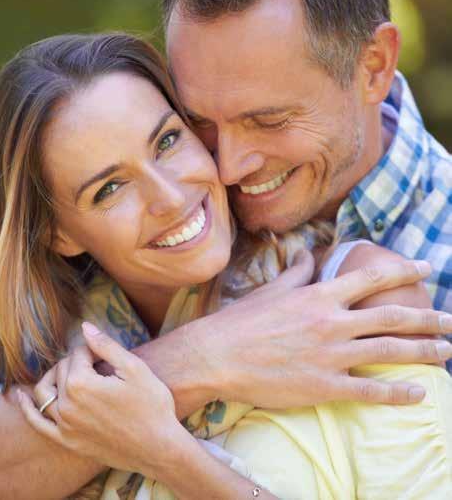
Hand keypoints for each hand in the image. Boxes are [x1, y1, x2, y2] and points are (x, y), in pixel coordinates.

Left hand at [18, 323, 185, 478]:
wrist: (158, 446)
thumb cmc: (151, 405)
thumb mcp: (134, 369)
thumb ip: (106, 346)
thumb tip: (85, 326)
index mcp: (82, 383)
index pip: (78, 353)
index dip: (95, 349)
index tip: (110, 356)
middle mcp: (67, 404)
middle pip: (62, 369)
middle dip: (78, 361)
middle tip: (100, 365)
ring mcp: (64, 425)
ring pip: (45, 392)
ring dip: (54, 376)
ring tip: (69, 372)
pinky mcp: (67, 440)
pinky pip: (38, 423)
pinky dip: (28, 408)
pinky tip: (22, 396)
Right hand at [196, 257, 451, 406]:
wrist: (217, 356)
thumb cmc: (242, 321)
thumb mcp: (271, 289)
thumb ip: (295, 271)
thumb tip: (306, 253)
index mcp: (319, 295)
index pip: (372, 278)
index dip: (404, 271)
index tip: (428, 268)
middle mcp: (332, 322)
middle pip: (392, 316)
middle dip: (428, 317)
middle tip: (451, 320)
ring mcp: (330, 355)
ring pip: (389, 351)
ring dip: (423, 350)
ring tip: (447, 350)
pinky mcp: (324, 385)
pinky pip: (370, 390)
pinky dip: (398, 393)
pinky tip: (419, 392)